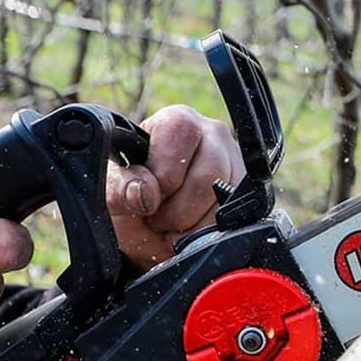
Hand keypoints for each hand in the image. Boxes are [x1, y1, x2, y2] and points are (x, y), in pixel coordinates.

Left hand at [105, 105, 244, 270]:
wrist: (149, 233)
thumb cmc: (131, 202)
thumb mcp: (112, 195)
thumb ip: (120, 189)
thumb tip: (145, 193)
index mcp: (178, 123)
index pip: (181, 132)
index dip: (163, 172)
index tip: (147, 196)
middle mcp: (214, 136)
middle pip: (209, 174)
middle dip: (177, 211)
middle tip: (157, 219)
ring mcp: (236, 166)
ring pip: (226, 203)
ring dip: (192, 228)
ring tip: (172, 228)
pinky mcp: (247, 196)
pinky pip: (239, 221)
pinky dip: (210, 237)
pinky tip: (192, 233)